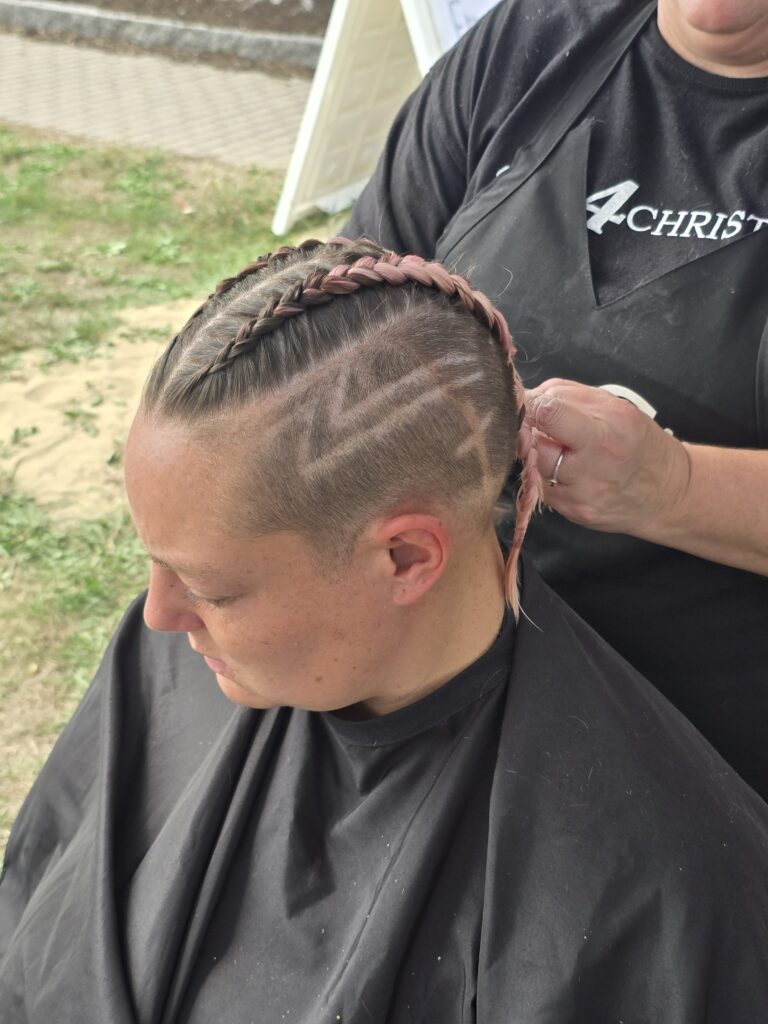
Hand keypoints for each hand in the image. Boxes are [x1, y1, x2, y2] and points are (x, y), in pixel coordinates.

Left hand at [524, 379, 691, 535]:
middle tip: (539, 427)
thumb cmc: (638, 442)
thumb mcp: (616, 407)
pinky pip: (541, 486)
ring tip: (557, 448)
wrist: (667, 493)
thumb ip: (568, 396)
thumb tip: (528, 396)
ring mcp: (581, 493)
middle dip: (528, 430)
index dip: (531, 404)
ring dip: (535, 452)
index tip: (532, 403)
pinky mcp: (572, 511)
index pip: (549, 413)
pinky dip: (544, 474)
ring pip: (532, 464)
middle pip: (532, 441)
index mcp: (608, 430)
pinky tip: (566, 470)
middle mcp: (595, 464)